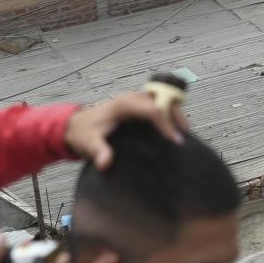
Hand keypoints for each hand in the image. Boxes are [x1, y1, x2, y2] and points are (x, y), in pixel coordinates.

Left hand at [64, 91, 189, 170]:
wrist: (76, 125)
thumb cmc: (84, 133)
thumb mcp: (88, 143)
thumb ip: (98, 152)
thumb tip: (105, 164)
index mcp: (123, 104)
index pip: (152, 109)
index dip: (166, 124)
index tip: (176, 141)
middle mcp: (132, 98)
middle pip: (163, 99)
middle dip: (177, 114)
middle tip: (187, 134)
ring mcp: (136, 100)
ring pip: (164, 99)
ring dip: (176, 113)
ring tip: (185, 133)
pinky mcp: (139, 105)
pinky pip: (160, 104)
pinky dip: (170, 113)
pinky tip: (174, 130)